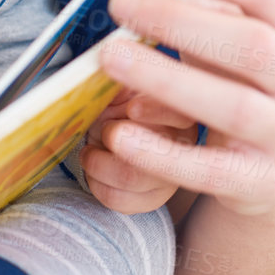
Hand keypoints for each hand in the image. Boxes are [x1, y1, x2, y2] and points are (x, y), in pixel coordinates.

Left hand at [79, 88, 199, 212]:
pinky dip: (96, 184)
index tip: (132, 108)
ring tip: (89, 150)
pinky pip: (119, 199)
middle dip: (116, 139)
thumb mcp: (123, 86)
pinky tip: (93, 170)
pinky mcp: (151, 199)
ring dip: (98, 162)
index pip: (181, 113)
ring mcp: (170, 177)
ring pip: (131, 177)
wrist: (114, 134)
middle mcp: (185, 147)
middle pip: (156, 152)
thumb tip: (114, 75)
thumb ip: (122, 82)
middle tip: (103, 130)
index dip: (156, 111)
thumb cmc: (121, 105)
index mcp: (183, 112)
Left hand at [86, 0, 274, 222]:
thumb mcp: (224, 33)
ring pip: (235, 106)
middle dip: (180, 20)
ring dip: (168, 79)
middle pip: (251, 44)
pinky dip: (164, 154)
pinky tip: (120, 135)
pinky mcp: (262, 181)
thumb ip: (183, 1)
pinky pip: (212, 170)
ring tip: (110, 56)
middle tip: (118, 5)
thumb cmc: (238, 78)